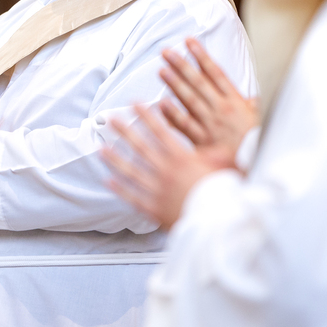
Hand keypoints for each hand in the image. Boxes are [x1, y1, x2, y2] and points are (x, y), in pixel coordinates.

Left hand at [101, 104, 231, 228]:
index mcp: (182, 159)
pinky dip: (120, 189)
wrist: (217, 222)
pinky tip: (108, 181)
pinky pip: (133, 196)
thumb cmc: (223, 194)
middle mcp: (165, 171)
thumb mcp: (225, 168)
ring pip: (131, 171)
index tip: (135, 104)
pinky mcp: (153, 208)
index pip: (160, 132)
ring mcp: (157, 190)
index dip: (147, 116)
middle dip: (125, 131)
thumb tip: (219, 145)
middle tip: (112, 119)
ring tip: (102, 149)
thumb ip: (217, 154)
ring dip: (115, 159)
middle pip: (141, 147)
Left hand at [158, 38, 258, 164]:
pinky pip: (185, 125)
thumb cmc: (256, 141)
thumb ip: (251, 106)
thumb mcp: (259, 118)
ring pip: (190, 100)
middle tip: (167, 52)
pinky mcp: (202, 139)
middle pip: (198, 82)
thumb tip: (251, 98)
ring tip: (161, 70)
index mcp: (235, 100)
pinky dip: (173, 115)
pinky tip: (162, 104)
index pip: (215, 72)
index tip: (189, 42)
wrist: (255, 164)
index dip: (201, 56)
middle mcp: (221, 109)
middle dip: (182, 65)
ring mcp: (210, 123)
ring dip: (175, 84)